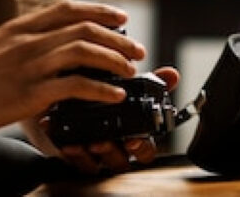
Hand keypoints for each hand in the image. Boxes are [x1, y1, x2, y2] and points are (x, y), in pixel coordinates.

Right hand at [0, 0, 146, 139]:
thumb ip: (24, 41)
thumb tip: (50, 43)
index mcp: (20, 27)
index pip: (69, 8)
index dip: (100, 11)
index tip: (121, 19)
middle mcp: (28, 40)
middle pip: (85, 27)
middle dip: (117, 37)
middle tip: (136, 48)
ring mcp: (31, 65)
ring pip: (86, 50)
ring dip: (115, 59)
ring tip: (129, 70)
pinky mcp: (32, 92)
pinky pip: (77, 85)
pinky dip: (102, 89)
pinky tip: (113, 95)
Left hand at [52, 66, 180, 174]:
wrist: (78, 105)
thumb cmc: (111, 99)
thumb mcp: (131, 89)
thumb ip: (152, 84)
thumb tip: (172, 74)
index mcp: (134, 136)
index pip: (146, 151)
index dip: (141, 148)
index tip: (133, 141)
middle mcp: (117, 148)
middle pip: (120, 161)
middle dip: (111, 152)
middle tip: (102, 142)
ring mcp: (96, 154)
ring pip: (97, 164)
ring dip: (89, 155)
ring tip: (83, 143)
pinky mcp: (76, 154)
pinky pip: (75, 162)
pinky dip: (71, 152)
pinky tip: (67, 142)